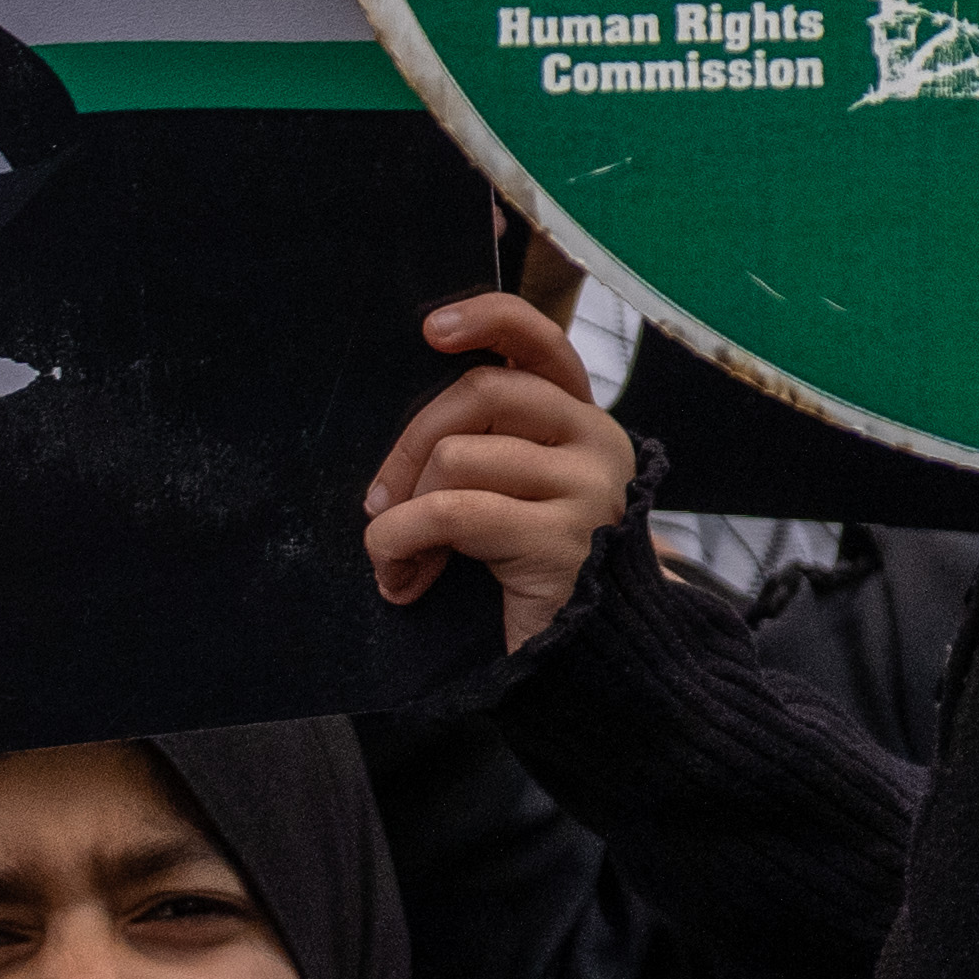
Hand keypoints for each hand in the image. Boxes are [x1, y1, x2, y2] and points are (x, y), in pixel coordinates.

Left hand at [368, 290, 633, 640]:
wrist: (591, 660)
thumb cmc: (534, 575)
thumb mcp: (513, 495)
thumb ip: (486, 449)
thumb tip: (412, 435)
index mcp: (583, 421)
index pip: (542, 343)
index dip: (487, 319)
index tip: (430, 330)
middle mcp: (597, 441)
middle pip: (481, 392)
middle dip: (411, 444)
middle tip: (382, 500)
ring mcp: (587, 487)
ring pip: (457, 455)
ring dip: (402, 512)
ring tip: (400, 558)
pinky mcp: (561, 538)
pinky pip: (450, 513)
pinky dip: (403, 542)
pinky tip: (403, 577)